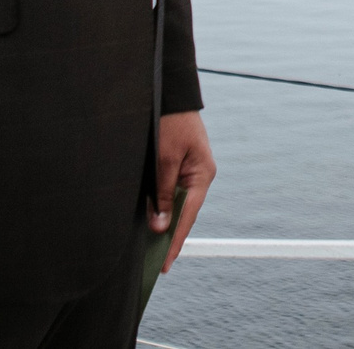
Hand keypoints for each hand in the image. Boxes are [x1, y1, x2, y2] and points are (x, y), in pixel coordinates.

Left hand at [152, 110, 215, 273]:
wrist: (169, 91)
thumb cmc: (169, 121)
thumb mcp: (164, 158)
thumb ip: (162, 193)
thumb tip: (160, 226)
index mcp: (203, 174)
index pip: (188, 216)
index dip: (175, 241)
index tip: (165, 263)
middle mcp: (199, 175)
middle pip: (184, 213)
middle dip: (169, 236)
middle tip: (156, 263)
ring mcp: (190, 170)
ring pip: (176, 203)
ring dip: (164, 221)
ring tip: (150, 248)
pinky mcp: (178, 164)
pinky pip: (170, 191)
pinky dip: (162, 206)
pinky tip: (151, 220)